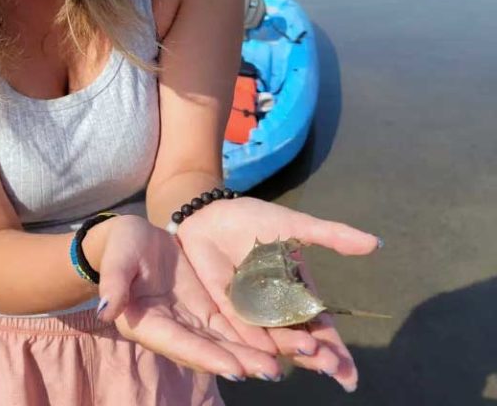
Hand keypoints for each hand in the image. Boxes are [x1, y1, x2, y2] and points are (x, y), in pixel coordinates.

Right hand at [96, 215, 280, 380]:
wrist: (135, 239)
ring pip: (228, 343)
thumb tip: (105, 309)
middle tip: (274, 371)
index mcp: (148, 324)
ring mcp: (193, 323)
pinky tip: (284, 341)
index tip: (234, 369)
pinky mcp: (208, 312)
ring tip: (286, 361)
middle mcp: (173, 331)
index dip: (206, 356)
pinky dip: (257, 337)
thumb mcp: (118, 259)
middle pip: (210, 351)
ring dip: (256, 354)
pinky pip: (235, 327)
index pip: (179, 344)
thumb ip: (114, 283)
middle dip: (241, 362)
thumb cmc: (122, 247)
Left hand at [175, 197, 380, 391]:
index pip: (320, 330)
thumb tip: (376, 243)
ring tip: (305, 358)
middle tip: (330, 365)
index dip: (335, 351)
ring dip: (288, 352)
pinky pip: (236, 331)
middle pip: (298, 341)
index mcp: (298, 296)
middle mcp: (276, 311)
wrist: (211, 213)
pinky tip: (260, 358)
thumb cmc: (255, 220)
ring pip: (271, 341)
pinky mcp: (222, 308)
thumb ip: (332, 236)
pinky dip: (249, 345)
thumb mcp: (296, 226)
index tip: (350, 374)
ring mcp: (249, 312)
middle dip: (316, 356)